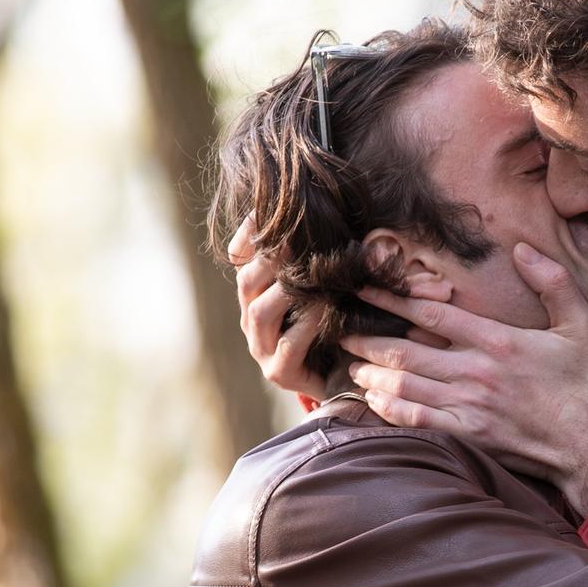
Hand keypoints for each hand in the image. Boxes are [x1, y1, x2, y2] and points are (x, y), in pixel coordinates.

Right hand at [227, 213, 332, 401]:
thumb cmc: (338, 322)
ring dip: (285, 290)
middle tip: (297, 239)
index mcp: (257, 293)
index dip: (249, 233)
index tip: (267, 210)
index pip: (239, 257)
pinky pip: (289, 346)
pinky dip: (307, 325)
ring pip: (260, 313)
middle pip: (246, 282)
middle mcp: (252, 318)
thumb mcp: (331, 284)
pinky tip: (325, 308)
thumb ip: (328, 258)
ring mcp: (262, 348)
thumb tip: (348, 221)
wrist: (347, 377)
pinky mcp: (279, 373)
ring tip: (312, 273)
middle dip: (269, 259)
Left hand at [344, 243, 587, 514]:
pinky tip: (374, 402)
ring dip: (372, 375)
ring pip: (404, 388)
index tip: (365, 290)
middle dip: (368, 339)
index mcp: (499, 341)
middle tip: (343, 329)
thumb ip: (552, 281)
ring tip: (351, 364)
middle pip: (405, 352)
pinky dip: (389, 410)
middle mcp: (477, 373)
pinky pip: (417, 421)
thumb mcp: (583, 323)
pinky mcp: (471, 437)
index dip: (392, 300)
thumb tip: (521, 248)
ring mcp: (471, 408)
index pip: (431, 314)